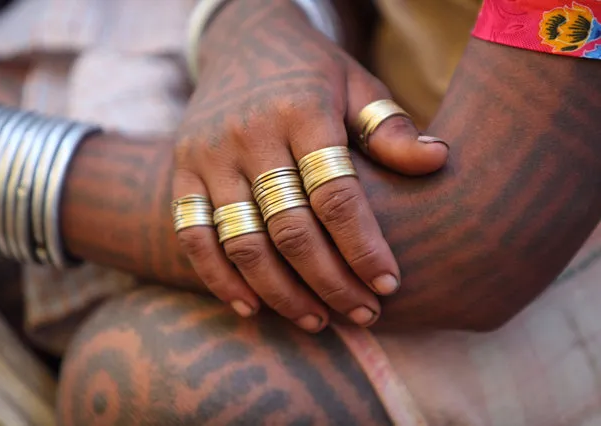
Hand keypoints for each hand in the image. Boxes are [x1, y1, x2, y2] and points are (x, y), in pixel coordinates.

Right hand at [172, 0, 448, 331]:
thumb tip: (438, 162)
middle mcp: (249, 134)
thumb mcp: (357, 85)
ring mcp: (208, 155)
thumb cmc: (312, 72)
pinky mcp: (182, 170)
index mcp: (301, 111)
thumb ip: (390, 128)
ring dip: (281, 293)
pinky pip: (193, 235)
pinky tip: (250, 307)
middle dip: (331, 282)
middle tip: (363, 315)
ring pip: (243, 241)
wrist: (243, 41)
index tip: (388, 285)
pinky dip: (218, 278)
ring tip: (317, 322)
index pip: (336, 195)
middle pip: (291, 228)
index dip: (364, 247)